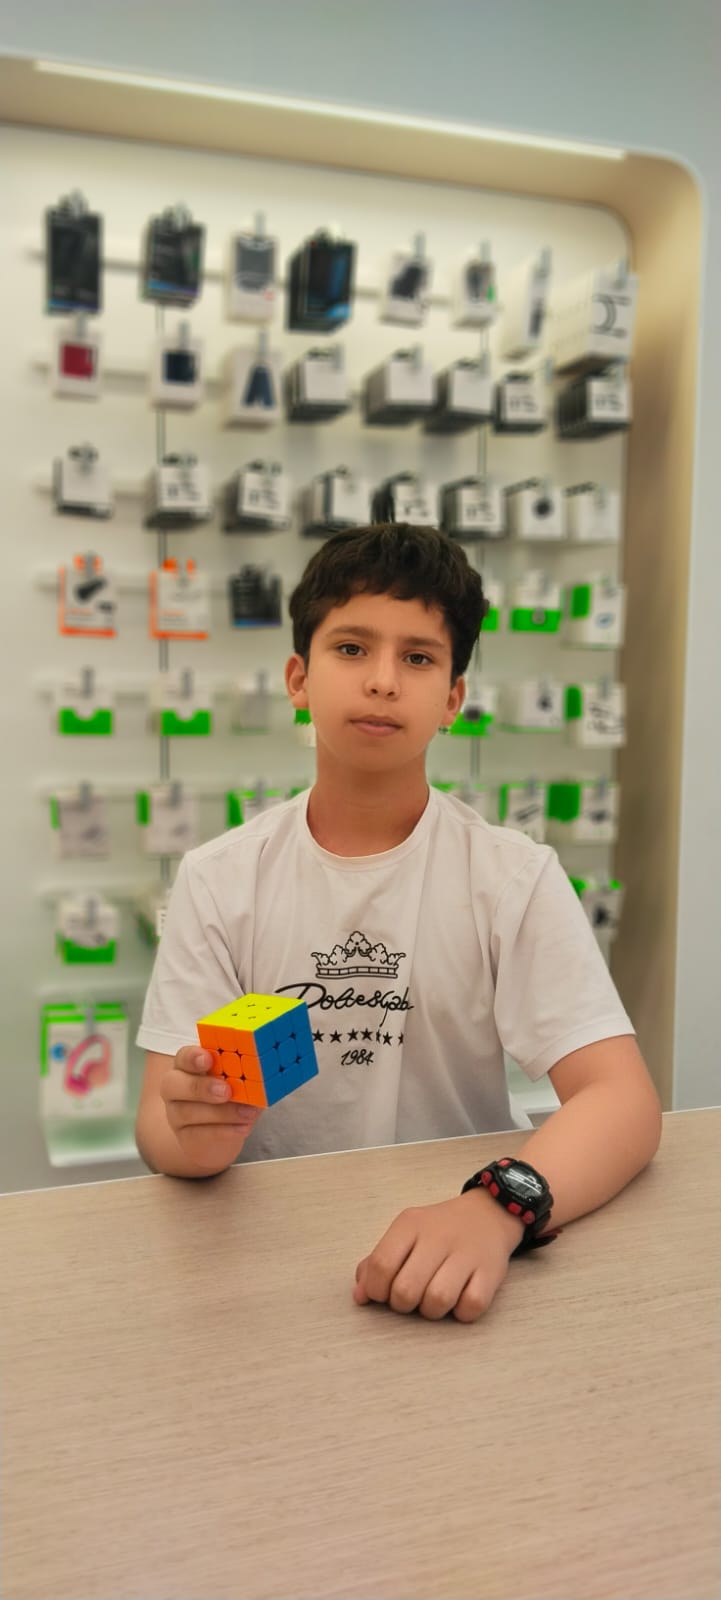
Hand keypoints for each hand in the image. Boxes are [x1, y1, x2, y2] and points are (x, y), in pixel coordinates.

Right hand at [161, 1046, 262, 1167]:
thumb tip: (267, 1071)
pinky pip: (199, 1134)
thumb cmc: (232, 1095)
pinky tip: (244, 1127)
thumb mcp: (241, 1080)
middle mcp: (175, 1087)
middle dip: (200, 1086)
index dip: (193, 1057)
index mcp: (188, 1065)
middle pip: (173, 1084)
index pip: (184, 1057)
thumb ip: (247, 1074)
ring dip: (221, 1113)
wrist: (221, 1132)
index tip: (208, 1059)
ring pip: (188, 1112)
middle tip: (226, 1090)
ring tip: (248, 1112)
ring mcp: (176, 1114)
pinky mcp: (184, 1137)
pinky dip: (224, 1131)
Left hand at [353, 1190, 523, 1323]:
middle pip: (406, 1289)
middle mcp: (438, 1236)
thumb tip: (360, 1296)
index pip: (381, 1265)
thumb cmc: (437, 1231)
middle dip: (402, 1304)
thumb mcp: (404, 1235)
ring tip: (434, 1300)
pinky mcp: (491, 1272)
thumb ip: (376, 1263)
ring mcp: (467, 1254)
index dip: (376, 1290)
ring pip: (438, 1301)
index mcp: (411, 1224)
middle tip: (411, 1297)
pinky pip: (471, 1307)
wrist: (487, 1215)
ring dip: (432, 1311)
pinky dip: (462, 1312)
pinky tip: (460, 1299)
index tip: (384, 1293)